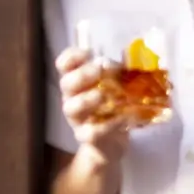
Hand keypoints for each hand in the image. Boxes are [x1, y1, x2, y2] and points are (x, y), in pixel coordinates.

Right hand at [57, 46, 132, 164]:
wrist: (112, 142)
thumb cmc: (112, 107)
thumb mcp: (116, 86)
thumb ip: (120, 71)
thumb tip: (130, 53)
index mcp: (77, 82)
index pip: (64, 65)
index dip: (72, 56)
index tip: (89, 52)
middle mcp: (72, 98)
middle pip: (66, 83)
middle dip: (82, 74)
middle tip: (99, 70)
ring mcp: (77, 119)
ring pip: (71, 107)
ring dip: (87, 99)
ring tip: (104, 96)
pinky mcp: (86, 137)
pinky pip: (90, 132)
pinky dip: (106, 125)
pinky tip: (121, 118)